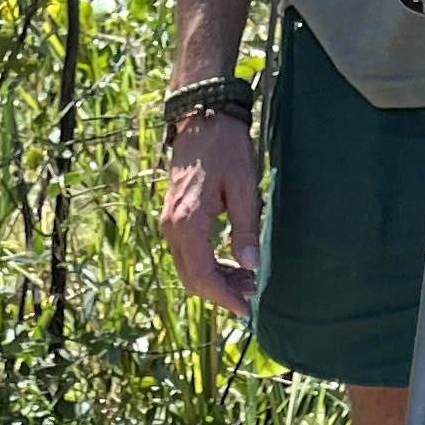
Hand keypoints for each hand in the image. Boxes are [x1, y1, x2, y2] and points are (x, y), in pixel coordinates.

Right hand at [162, 107, 262, 317]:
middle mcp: (173, 227)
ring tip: (249, 280)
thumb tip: (252, 267)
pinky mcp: (175, 219)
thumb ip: (245, 229)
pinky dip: (210, 265)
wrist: (202, 116)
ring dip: (218, 280)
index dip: (225, 297)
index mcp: (188, 222)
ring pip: (190, 269)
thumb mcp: (243, 187)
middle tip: (253, 295)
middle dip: (223, 292)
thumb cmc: (225, 147)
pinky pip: (190, 254)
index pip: (203, 276)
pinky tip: (233, 264)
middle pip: (193, 279)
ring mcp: (171, 224)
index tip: (247, 309)